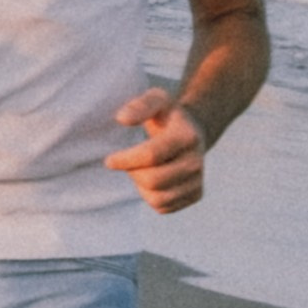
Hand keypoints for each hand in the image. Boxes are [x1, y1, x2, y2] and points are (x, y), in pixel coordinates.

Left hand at [105, 87, 207, 215]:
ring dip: (141, 186)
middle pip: (153, 180)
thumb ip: (139, 106)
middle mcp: (197, 161)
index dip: (125, 160)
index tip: (109, 160)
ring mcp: (198, 180)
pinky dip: (151, 196)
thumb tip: (121, 119)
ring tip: (139, 170)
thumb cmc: (167, 115)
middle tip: (127, 163)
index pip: (151, 155)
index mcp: (187, 136)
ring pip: (158, 198)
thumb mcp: (155, 100)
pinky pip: (164, 207)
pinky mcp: (196, 195)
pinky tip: (150, 180)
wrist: (193, 133)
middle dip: (133, 173)